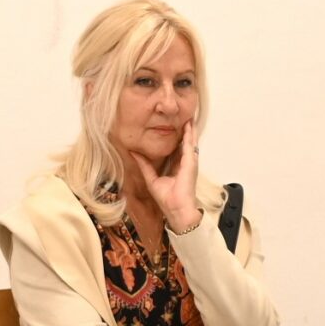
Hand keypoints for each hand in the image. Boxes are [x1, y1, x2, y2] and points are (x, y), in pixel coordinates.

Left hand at [127, 119, 203, 233]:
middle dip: (185, 131)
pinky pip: (190, 145)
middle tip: (185, 117)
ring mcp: (190, 162)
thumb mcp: (151, 178)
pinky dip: (189, 134)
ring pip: (190, 141)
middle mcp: (185, 163)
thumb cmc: (167, 198)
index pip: (177, 150)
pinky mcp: (191, 162)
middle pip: (185, 143)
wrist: (176, 209)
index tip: (174, 128)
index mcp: (178, 167)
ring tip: (189, 116)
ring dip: (190, 129)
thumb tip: (134, 153)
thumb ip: (144, 165)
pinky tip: (188, 125)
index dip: (177, 139)